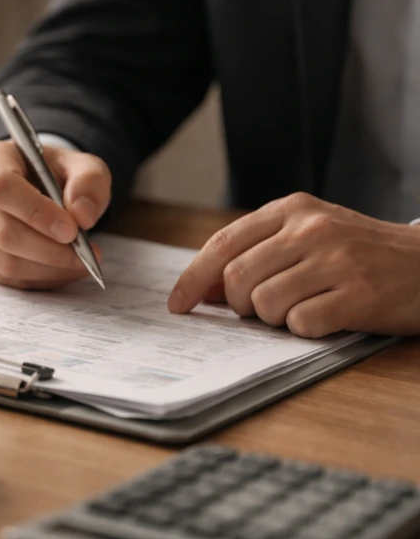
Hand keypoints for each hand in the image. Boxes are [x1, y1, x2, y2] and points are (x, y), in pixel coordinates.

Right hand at [0, 141, 110, 288]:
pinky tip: (61, 270)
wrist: (29, 185)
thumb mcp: (79, 165)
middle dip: (50, 250)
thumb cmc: (51, 173)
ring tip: (79, 263)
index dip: (36, 213)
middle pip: (3, 232)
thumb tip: (83, 216)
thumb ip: (88, 182)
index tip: (71, 230)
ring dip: (48, 269)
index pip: (2, 188)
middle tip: (85, 254)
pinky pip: (4, 277)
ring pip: (4, 261)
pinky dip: (39, 279)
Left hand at [168, 192, 419, 336]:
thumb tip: (206, 289)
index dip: (194, 278)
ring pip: (265, 303)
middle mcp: (312, 228)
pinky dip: (306, 330)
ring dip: (275, 319)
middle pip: (238, 278)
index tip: (178, 304)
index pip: (223, 243)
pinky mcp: (359, 293)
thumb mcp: (308, 238)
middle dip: (241, 305)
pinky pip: (301, 324)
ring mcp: (337, 259)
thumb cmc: (361, 254)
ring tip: (305, 308)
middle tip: (265, 309)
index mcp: (293, 209)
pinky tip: (328, 317)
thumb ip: (257, 256)